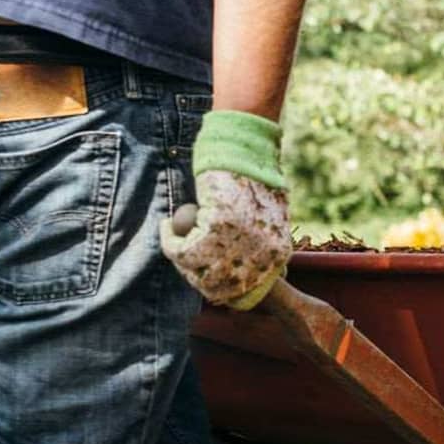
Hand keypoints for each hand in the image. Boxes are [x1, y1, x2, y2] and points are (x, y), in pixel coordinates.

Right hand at [160, 111, 291, 308]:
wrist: (244, 151)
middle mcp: (260, 255)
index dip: (220, 290)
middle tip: (183, 262)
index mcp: (277, 254)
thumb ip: (259, 245)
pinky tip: (166, 227)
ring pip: (195, 271)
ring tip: (173, 243)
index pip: (245, 291)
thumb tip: (251, 271)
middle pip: (217, 287)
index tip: (203, 282)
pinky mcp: (213, 228)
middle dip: (195, 278)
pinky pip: (179, 250)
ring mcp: (238, 244)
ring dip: (179, 259)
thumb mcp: (265, 217)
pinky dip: (168, 241)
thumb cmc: (252, 179)